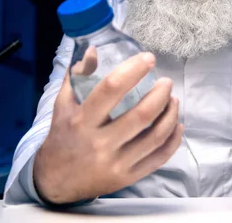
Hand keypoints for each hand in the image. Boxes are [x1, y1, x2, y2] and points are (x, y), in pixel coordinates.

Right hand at [34, 46, 183, 204]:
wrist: (55, 182)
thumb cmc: (62, 136)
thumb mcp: (62, 104)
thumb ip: (77, 75)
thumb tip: (94, 49)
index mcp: (82, 120)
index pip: (111, 90)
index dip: (133, 70)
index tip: (148, 59)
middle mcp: (100, 143)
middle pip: (141, 115)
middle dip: (160, 94)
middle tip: (166, 82)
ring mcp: (116, 163)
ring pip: (155, 137)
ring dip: (170, 114)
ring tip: (173, 99)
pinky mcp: (127, 178)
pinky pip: (159, 158)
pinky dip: (173, 140)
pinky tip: (177, 124)